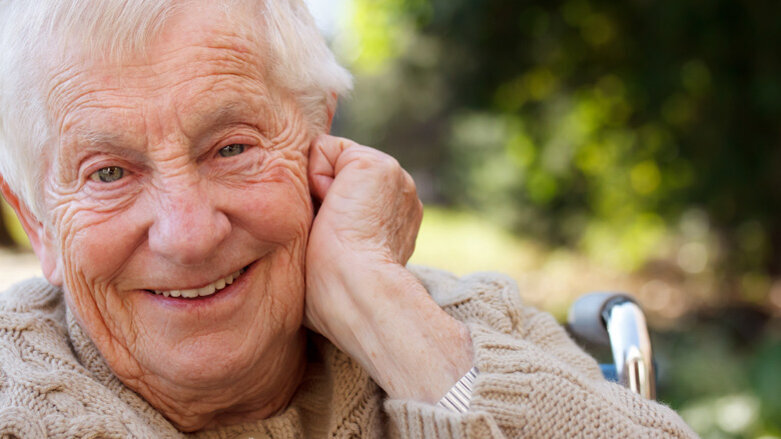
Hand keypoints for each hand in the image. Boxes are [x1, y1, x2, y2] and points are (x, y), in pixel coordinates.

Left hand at [305, 135, 472, 401]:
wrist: (356, 292)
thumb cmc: (335, 296)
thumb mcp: (333, 262)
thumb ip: (330, 238)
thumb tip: (303, 230)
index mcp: (392, 221)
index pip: (347, 194)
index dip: (324, 212)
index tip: (332, 245)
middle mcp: (400, 196)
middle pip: (337, 174)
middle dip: (323, 199)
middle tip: (331, 236)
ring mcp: (395, 177)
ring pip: (330, 161)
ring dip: (320, 192)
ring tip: (334, 224)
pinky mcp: (377, 164)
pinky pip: (323, 148)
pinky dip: (316, 177)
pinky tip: (333, 207)